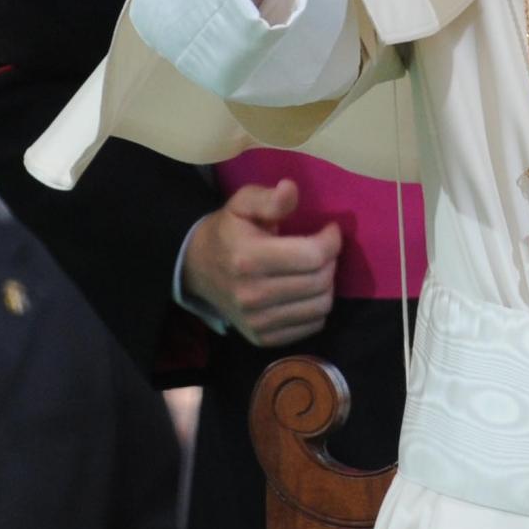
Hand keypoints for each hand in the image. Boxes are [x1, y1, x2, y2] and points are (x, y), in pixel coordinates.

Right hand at [182, 180, 342, 348]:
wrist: (197, 268)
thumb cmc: (228, 231)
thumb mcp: (242, 203)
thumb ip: (268, 198)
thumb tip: (290, 189)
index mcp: (248, 258)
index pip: (313, 256)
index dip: (331, 240)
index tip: (329, 230)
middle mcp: (252, 295)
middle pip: (320, 282)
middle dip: (331, 261)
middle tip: (322, 249)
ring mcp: (257, 321)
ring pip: (320, 306)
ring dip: (326, 285)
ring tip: (315, 269)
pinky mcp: (263, 338)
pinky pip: (312, 326)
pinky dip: (316, 308)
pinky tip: (304, 291)